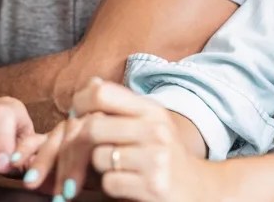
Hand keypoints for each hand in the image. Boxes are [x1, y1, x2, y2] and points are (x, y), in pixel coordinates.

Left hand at [24, 78, 216, 200]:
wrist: (200, 190)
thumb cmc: (165, 156)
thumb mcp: (150, 123)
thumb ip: (121, 106)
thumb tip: (91, 83)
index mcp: (151, 109)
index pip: (101, 93)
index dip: (79, 105)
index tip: (75, 119)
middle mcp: (155, 128)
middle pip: (92, 127)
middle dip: (76, 145)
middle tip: (73, 157)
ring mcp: (155, 157)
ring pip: (99, 157)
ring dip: (97, 169)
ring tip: (113, 170)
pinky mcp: (153, 185)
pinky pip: (109, 183)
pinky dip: (111, 187)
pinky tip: (126, 185)